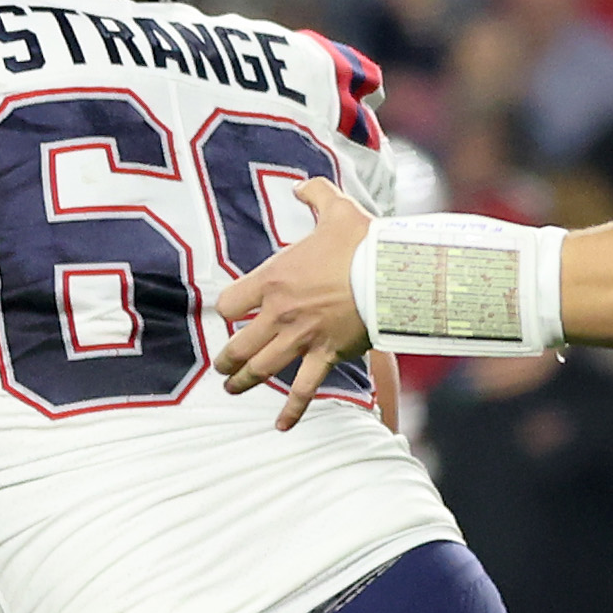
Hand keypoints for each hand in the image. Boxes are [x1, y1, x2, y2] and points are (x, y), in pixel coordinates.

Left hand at [209, 179, 376, 427]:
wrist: (390, 273)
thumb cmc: (363, 241)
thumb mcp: (336, 209)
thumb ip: (314, 195)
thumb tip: (302, 187)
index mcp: (274, 279)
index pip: (230, 303)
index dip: (227, 310)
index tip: (231, 315)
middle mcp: (280, 313)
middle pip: (238, 344)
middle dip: (226, 358)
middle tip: (221, 366)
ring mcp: (301, 338)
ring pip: (261, 368)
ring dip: (243, 381)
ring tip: (233, 388)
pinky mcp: (326, 356)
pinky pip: (302, 389)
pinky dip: (291, 409)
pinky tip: (280, 426)